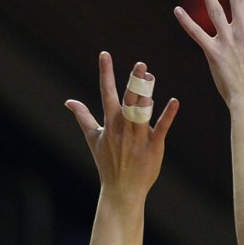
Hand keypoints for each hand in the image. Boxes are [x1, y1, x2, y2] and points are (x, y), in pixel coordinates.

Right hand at [65, 52, 179, 200]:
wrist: (121, 190)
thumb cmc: (108, 164)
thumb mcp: (93, 138)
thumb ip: (83, 117)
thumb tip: (69, 101)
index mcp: (110, 123)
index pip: (107, 93)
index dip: (106, 73)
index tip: (105, 54)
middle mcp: (124, 127)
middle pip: (129, 100)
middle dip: (134, 82)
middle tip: (140, 64)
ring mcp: (139, 137)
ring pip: (143, 111)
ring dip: (147, 94)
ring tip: (150, 76)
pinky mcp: (154, 146)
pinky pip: (162, 128)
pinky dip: (168, 115)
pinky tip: (174, 102)